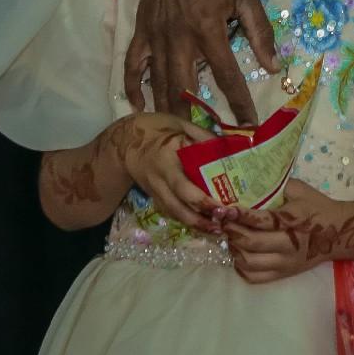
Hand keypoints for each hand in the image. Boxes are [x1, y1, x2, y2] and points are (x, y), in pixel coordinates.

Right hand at [113, 112, 218, 231]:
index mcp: (166, 159)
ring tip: (217, 230)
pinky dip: (186, 220)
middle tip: (223, 224)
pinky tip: (203, 224)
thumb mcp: (180, 124)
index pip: (183, 185)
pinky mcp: (154, 197)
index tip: (222, 207)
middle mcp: (159, 180)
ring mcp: (155, 191)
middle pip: (178, 207)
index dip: (202, 200)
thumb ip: (203, 136)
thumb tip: (229, 148)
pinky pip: (170, 212)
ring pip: (174, 213)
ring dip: (195, 224)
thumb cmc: (156, 128)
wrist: (124, 141)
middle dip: (200, 219)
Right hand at [128, 0, 276, 125]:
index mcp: (208, 31)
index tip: (248, 127)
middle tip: (204, 143)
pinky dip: (133, 88)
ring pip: (158, 83)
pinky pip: (132, 66)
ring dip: (166, 111)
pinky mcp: (140, 33)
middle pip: (185, 89)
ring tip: (176, 136)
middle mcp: (179, 40)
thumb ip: (260, 31)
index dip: (239, 104)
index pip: (226, 76)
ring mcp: (155, 38)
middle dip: (195, 119)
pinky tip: (138, 106)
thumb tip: (274, 65)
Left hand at [223, 179, 353, 283]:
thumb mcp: (301, 191)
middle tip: (222, 223)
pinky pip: (254, 277)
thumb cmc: (318, 208)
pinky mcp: (283, 274)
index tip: (225, 210)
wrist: (339, 234)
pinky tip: (239, 254)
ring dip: (234, 250)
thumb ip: (278, 186)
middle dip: (232, 232)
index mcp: (293, 221)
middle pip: (251, 244)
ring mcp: (285, 263)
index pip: (261, 220)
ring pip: (249, 263)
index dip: (240, 215)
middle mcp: (289, 245)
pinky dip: (241, 267)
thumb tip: (252, 181)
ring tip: (230, 238)